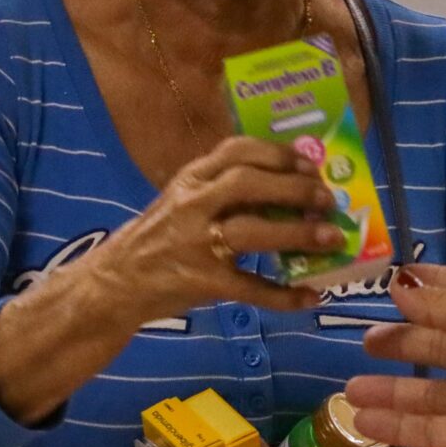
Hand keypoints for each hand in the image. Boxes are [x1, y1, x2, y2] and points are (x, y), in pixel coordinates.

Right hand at [80, 139, 341, 325]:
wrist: (115, 282)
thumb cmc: (160, 237)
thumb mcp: (183, 200)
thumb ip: (223, 189)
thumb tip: (292, 187)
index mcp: (191, 178)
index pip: (235, 150)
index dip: (277, 153)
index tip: (309, 162)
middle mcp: (192, 204)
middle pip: (247, 184)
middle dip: (293, 189)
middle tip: (327, 199)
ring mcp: (195, 243)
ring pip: (250, 231)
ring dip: (296, 233)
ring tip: (331, 238)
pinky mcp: (200, 281)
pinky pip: (248, 287)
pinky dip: (282, 294)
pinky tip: (310, 295)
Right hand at [346, 264, 445, 446]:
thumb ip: (441, 304)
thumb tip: (400, 284)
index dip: (427, 289)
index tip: (391, 283)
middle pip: (439, 348)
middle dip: (403, 344)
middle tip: (365, 342)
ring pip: (428, 394)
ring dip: (390, 391)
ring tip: (349, 390)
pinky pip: (429, 430)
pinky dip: (396, 425)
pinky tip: (362, 419)